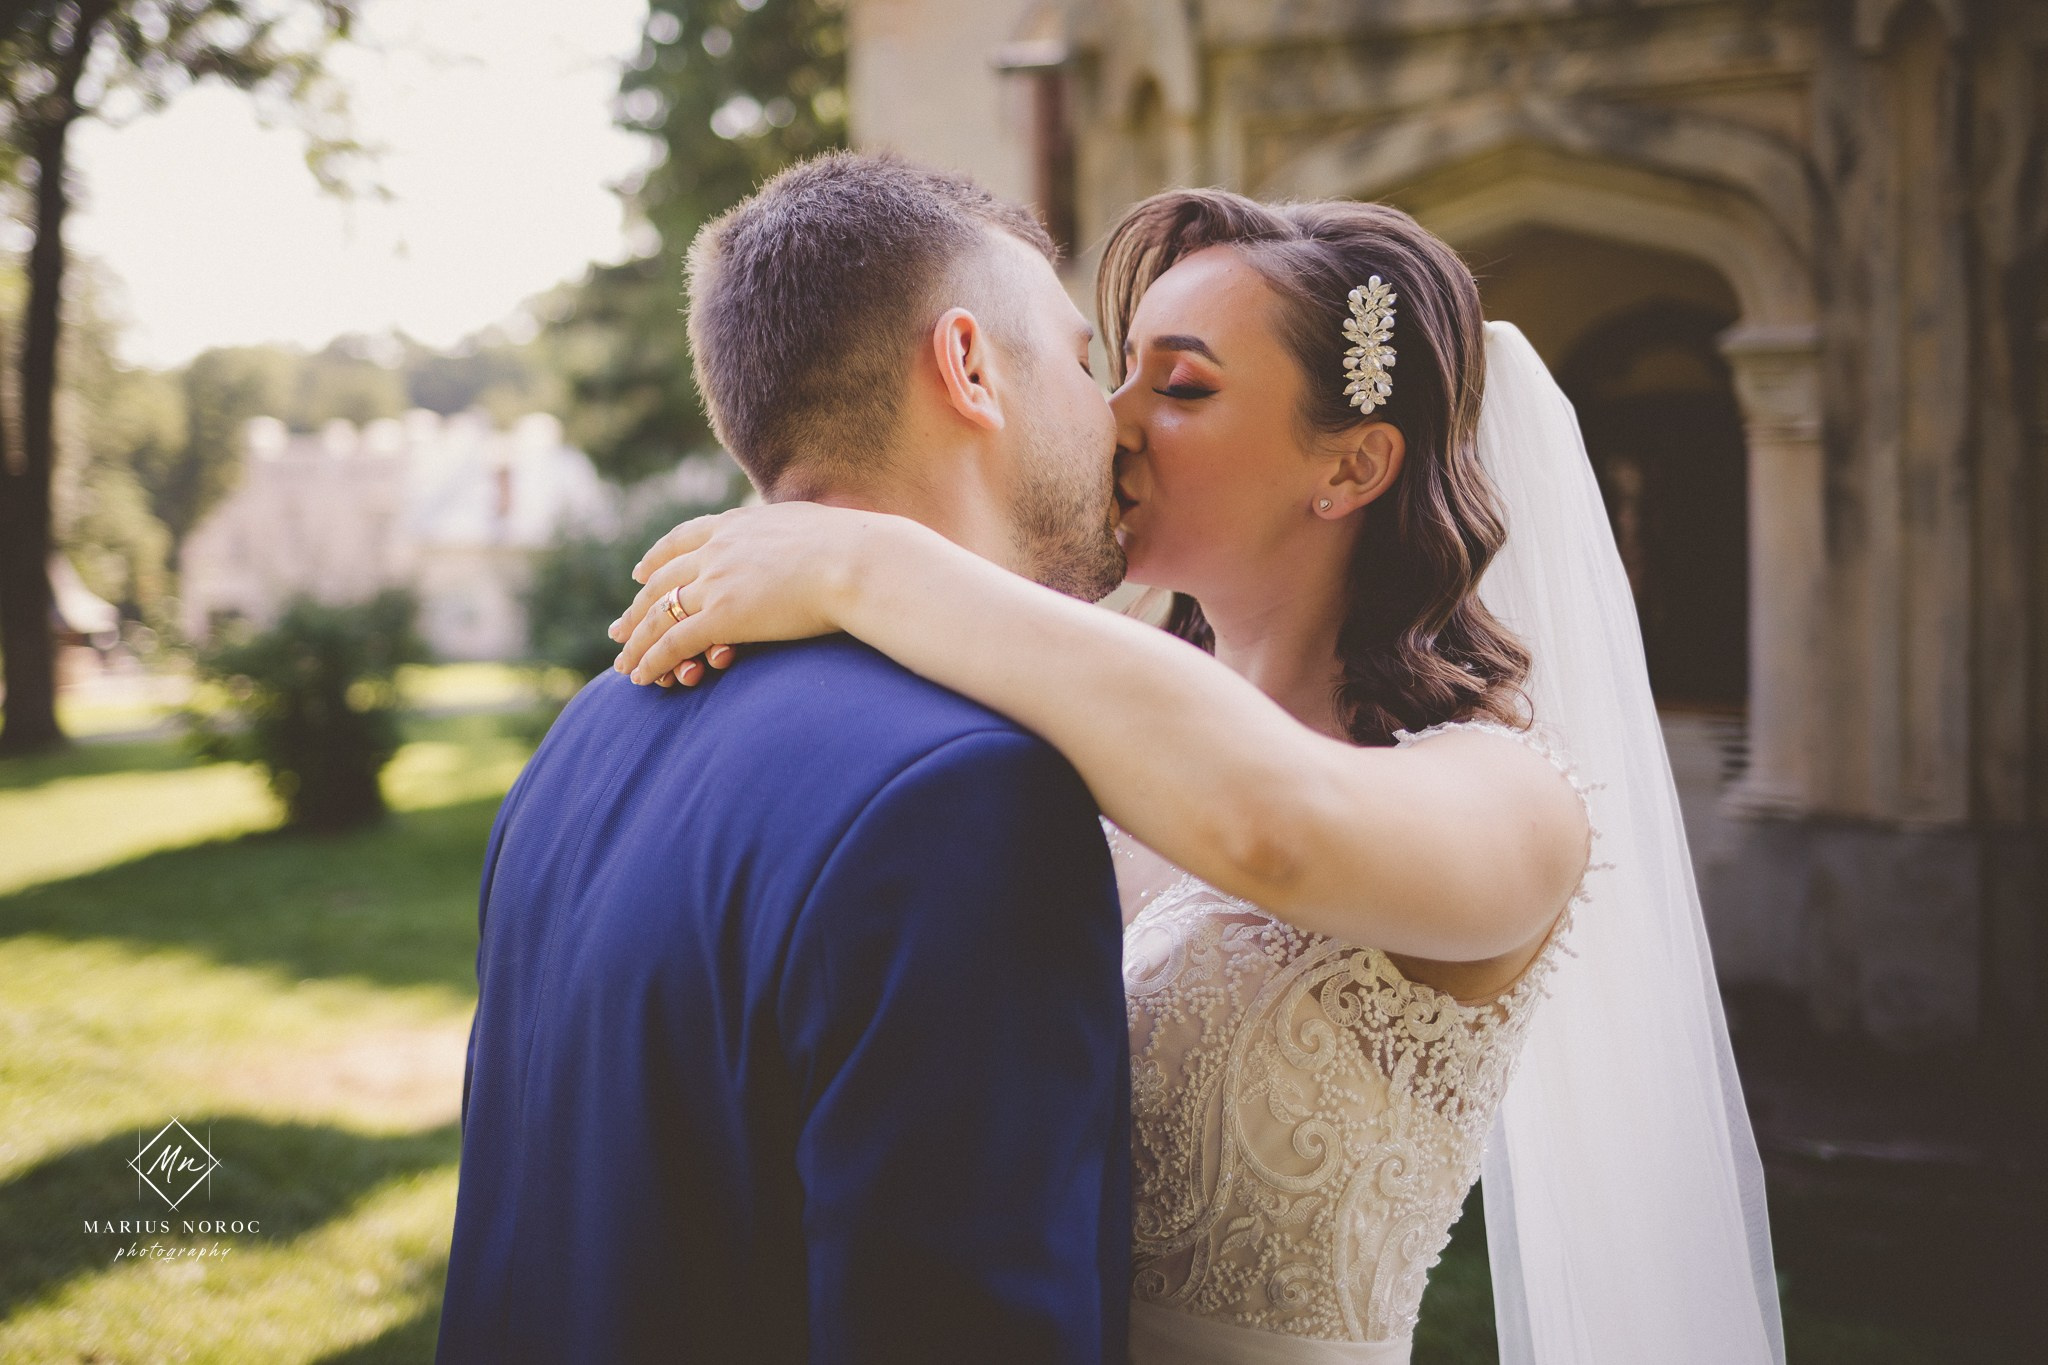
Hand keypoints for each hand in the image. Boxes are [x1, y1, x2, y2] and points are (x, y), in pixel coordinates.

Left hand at [607, 502, 892, 685]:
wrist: (859, 561)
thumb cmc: (858, 550)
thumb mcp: (817, 527)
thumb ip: (799, 537)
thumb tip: (821, 540)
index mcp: (739, 525)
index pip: (685, 538)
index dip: (658, 557)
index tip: (640, 573)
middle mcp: (719, 549)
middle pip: (663, 578)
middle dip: (637, 607)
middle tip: (618, 629)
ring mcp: (718, 581)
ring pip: (661, 614)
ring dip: (637, 641)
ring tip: (623, 663)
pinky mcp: (723, 616)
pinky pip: (674, 642)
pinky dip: (652, 661)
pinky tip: (640, 678)